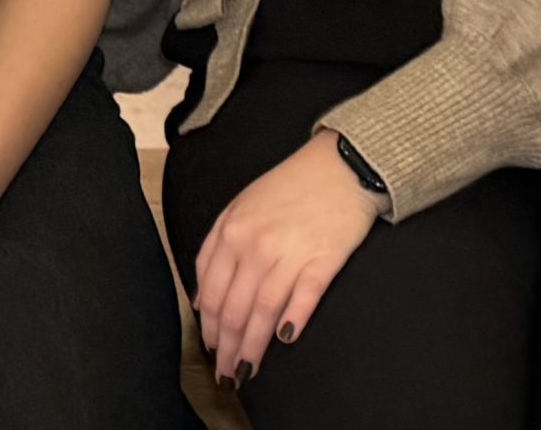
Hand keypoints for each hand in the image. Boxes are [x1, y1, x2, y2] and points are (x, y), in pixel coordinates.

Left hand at [193, 131, 380, 387]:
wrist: (338, 166)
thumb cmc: (288, 188)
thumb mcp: (240, 208)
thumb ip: (216, 250)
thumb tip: (202, 300)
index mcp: (231, 230)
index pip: (212, 291)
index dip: (209, 327)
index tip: (211, 349)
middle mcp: (256, 243)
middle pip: (235, 308)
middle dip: (228, 347)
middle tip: (228, 374)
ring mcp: (291, 252)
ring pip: (263, 311)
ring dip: (253, 347)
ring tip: (248, 371)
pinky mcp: (324, 259)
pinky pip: (303, 297)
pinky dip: (291, 321)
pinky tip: (284, 341)